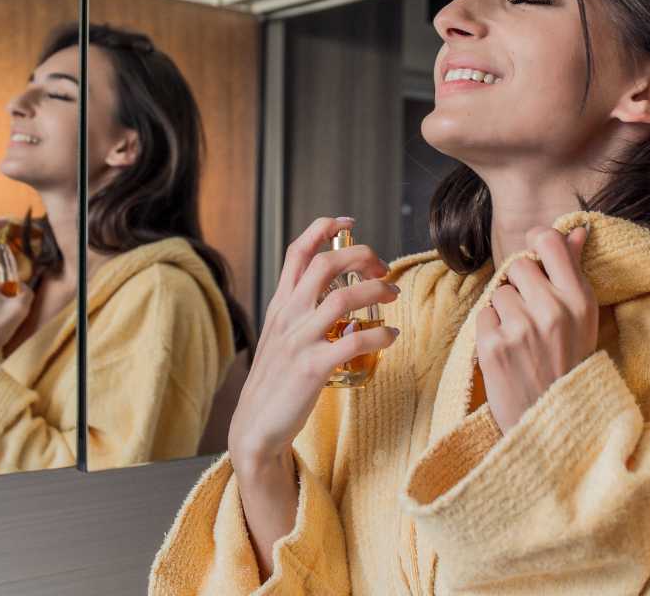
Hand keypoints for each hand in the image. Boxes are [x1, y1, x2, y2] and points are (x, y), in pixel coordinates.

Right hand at [227, 216, 400, 472]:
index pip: (297, 252)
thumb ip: (301, 313)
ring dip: (375, 291)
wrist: (256, 427)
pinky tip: (391, 336)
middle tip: (382, 268)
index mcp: (280, 305)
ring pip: (341, 298)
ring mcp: (299, 341)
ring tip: (393, 296)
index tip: (348, 221)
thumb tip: (336, 295)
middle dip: (359, 255)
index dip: (322, 228)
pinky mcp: (312, 368)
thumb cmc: (276, 382)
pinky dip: (379, 334)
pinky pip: (353, 342)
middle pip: (324, 264)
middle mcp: (288, 316)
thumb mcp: (281, 337)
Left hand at [476, 224, 596, 433]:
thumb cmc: (569, 367)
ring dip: (504, 310)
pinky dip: (490, 330)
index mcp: (579, 300)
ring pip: (498, 291)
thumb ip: (574, 272)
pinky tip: (508, 352)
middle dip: (520, 285)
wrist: (553, 424)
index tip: (536, 256)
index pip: (549, 242)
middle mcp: (551, 310)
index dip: (537, 242)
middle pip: (518, 265)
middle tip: (532, 315)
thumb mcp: (584, 320)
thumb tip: (575, 230)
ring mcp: (520, 327)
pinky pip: (483, 315)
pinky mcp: (492, 345)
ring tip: (522, 339)